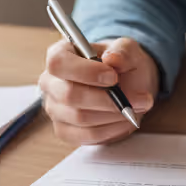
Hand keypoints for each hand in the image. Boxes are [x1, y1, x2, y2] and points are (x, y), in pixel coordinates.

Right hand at [39, 37, 158, 145]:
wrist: (127, 83)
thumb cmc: (121, 63)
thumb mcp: (128, 50)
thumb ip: (123, 51)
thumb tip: (112, 59)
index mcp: (59, 54)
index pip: (58, 63)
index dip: (85, 71)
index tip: (113, 77)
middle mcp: (50, 82)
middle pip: (69, 95)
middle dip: (106, 100)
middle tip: (135, 99)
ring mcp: (54, 108)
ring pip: (80, 117)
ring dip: (113, 115)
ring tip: (134, 108)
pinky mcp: (64, 130)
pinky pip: (86, 135)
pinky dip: (111, 130)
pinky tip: (125, 121)